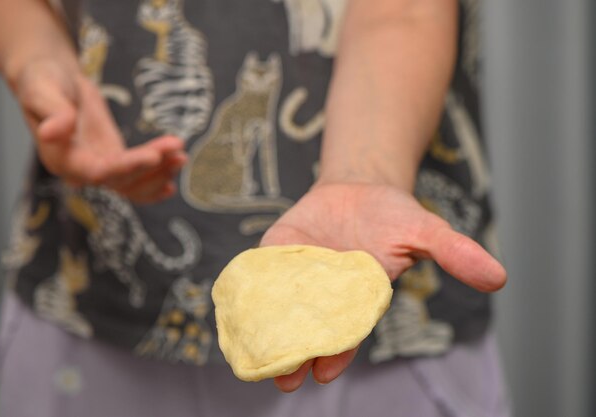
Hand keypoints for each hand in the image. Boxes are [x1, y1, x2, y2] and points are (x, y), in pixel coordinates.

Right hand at [14, 59, 185, 202]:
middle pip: (122, 181)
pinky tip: (173, 177)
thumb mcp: (42, 88)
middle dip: (153, 168)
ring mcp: (99, 168)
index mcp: (61, 158)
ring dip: (160, 174)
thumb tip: (52, 132)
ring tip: (182, 156)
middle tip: (179, 151)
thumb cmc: (43, 81)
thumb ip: (51, 111)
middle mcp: (81, 170)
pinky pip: (136, 180)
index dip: (128, 167)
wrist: (54, 81)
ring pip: (133, 185)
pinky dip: (155, 180)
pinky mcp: (113, 162)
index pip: (98, 172)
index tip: (154, 155)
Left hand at [260, 182, 505, 391]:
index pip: (344, 334)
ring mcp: (297, 271)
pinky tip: (238, 302)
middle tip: (280, 376)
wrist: (359, 186)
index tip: (322, 371)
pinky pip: (261, 271)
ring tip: (252, 351)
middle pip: (306, 329)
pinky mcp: (277, 249)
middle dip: (294, 354)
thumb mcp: (426, 230)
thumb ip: (455, 253)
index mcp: (357, 299)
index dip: (335, 353)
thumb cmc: (393, 215)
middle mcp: (324, 293)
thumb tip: (500, 277)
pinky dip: (250, 286)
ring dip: (267, 328)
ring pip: (279, 307)